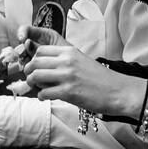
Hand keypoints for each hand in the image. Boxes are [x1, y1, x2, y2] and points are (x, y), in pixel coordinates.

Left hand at [23, 29, 143, 116]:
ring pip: (35, 76)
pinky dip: (42, 96)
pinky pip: (44, 93)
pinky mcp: (68, 92)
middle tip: (32, 80)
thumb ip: (63, 61)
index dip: (33, 60)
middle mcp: (66, 61)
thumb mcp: (81, 61)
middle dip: (29, 72)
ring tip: (39, 88)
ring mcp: (67, 76)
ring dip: (33, 84)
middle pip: (34, 63)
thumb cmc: (100, 79)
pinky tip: (47, 97)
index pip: (40, 51)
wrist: (118, 91)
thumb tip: (43, 67)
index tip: (34, 67)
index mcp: (69, 52)